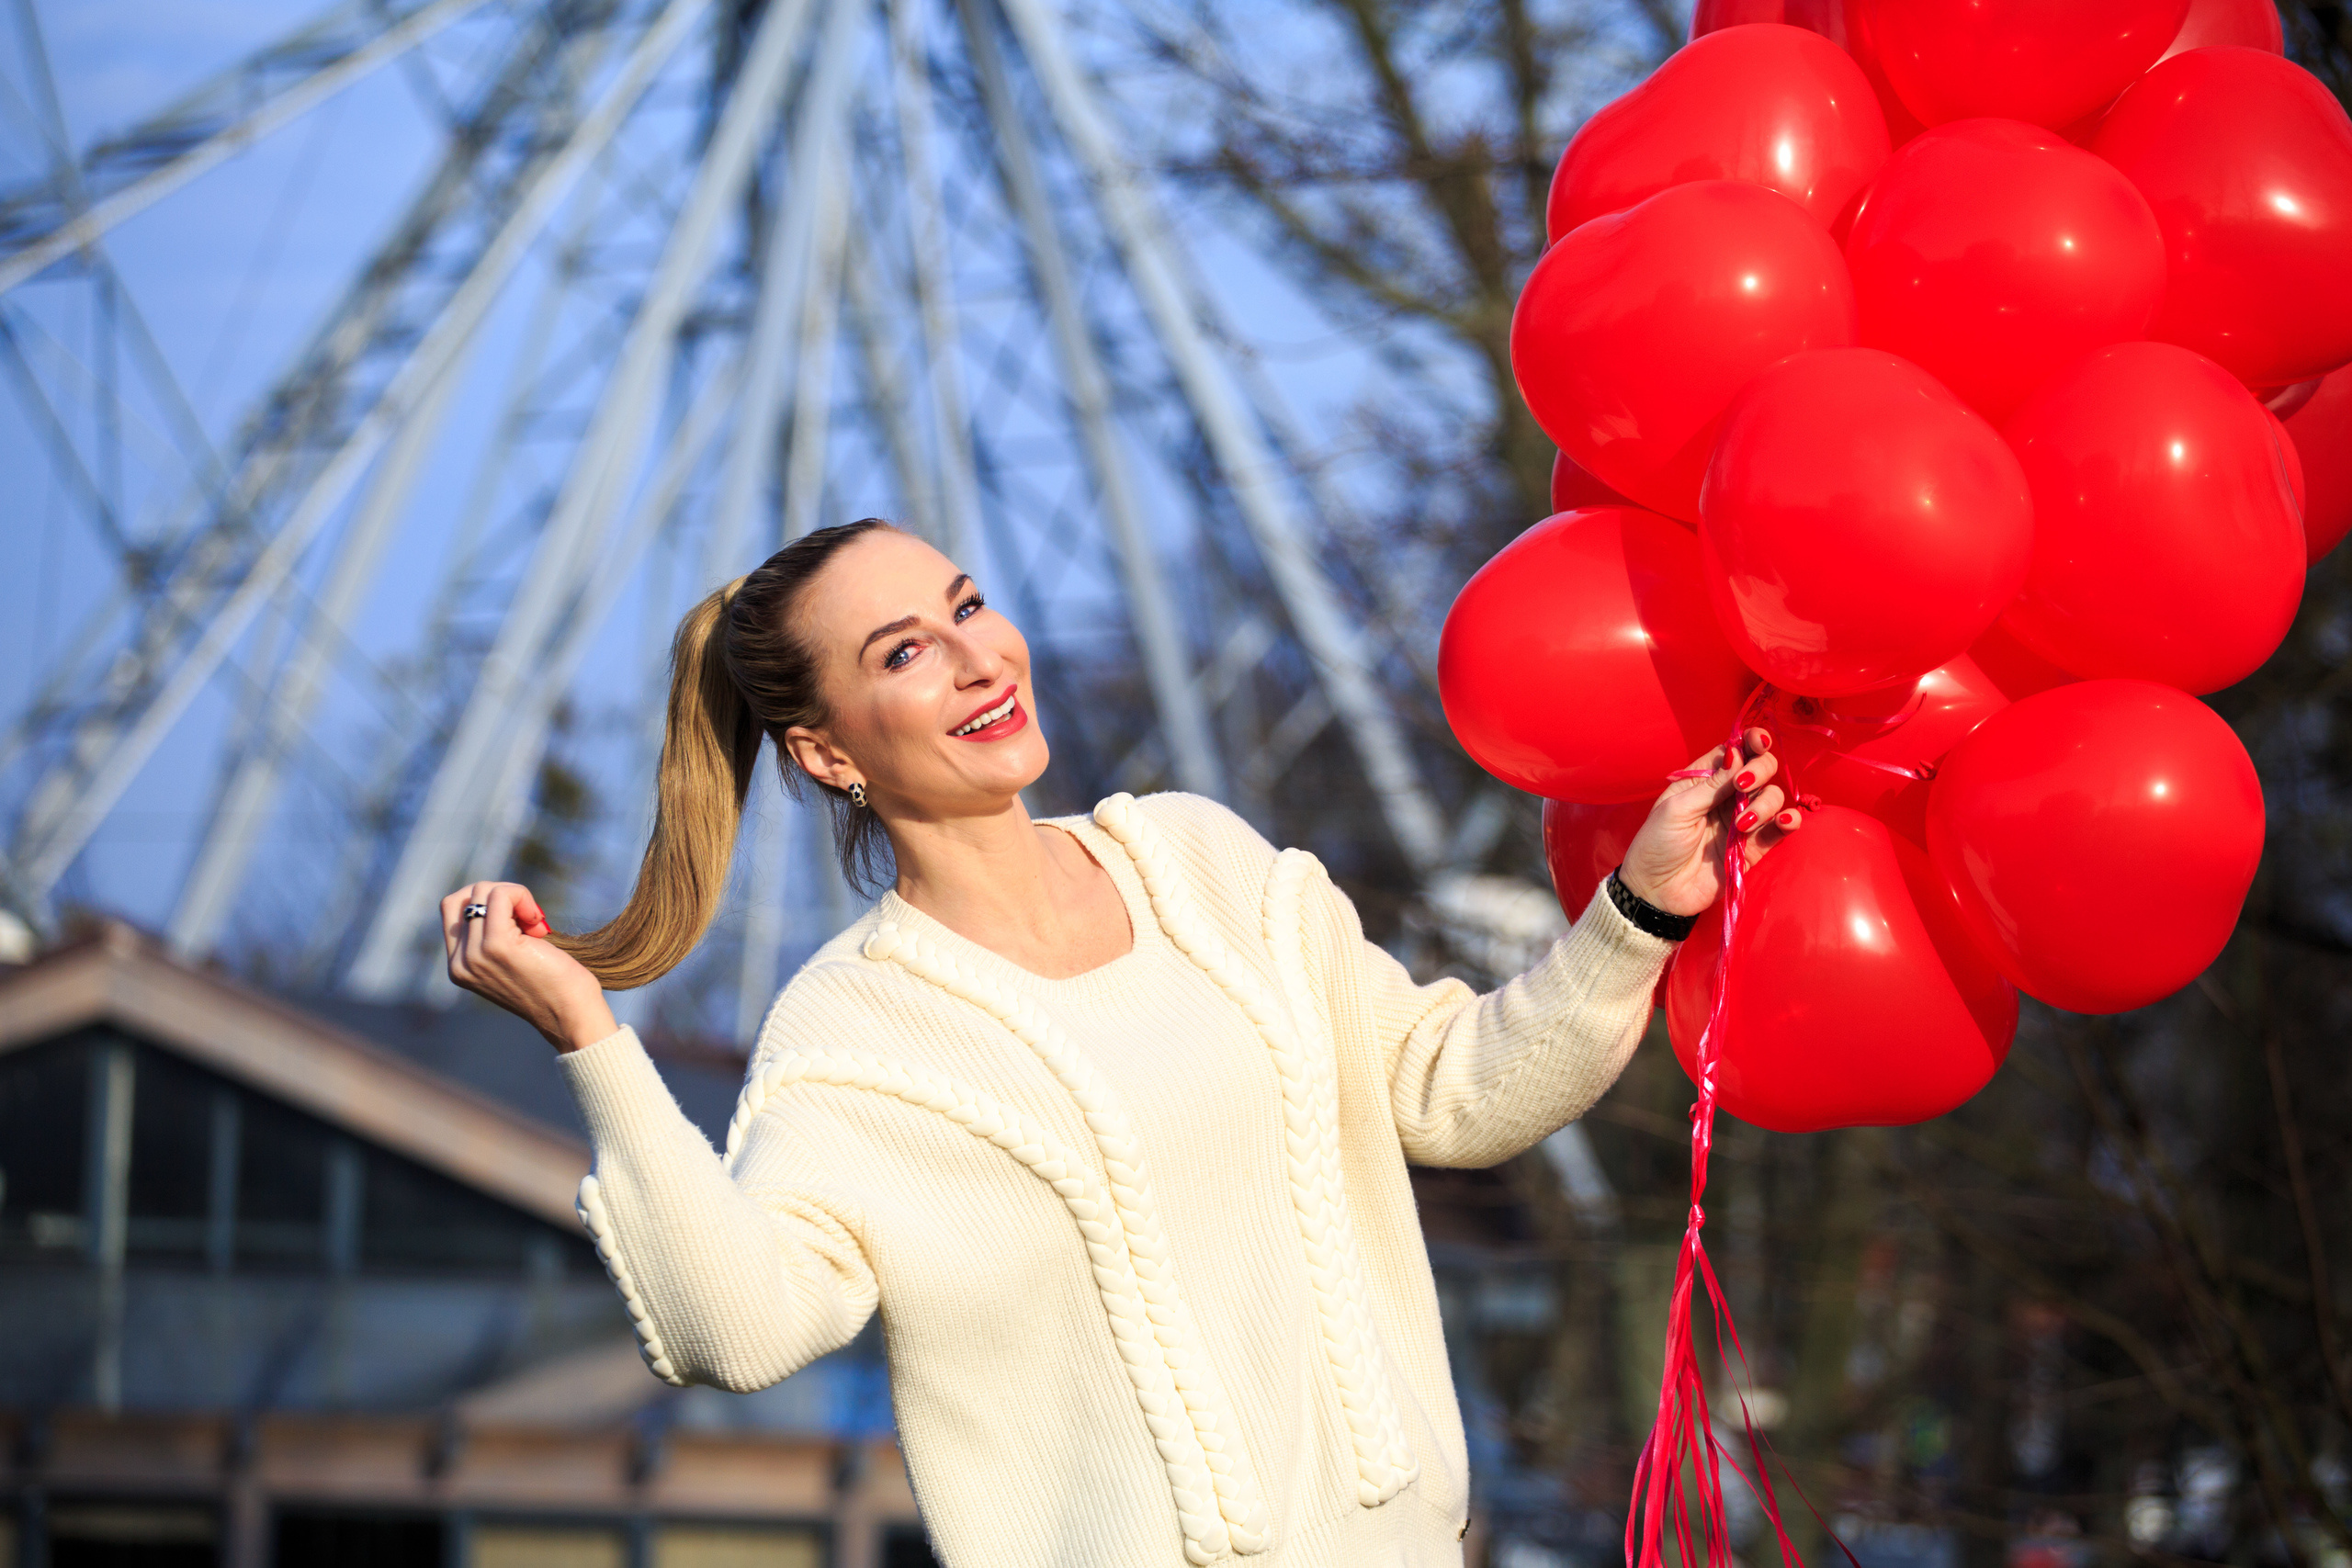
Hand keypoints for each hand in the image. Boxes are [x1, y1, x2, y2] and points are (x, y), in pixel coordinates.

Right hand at [441, 881, 617, 1052]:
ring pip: (483, 891)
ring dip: (516, 897)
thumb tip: (491, 894)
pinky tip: (538, 922)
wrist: (570, 1014)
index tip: (516, 919)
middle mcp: (459, 962)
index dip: (486, 900)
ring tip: (535, 926)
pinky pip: (501, 895)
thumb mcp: (509, 961)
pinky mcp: (497, 945)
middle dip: (501, 895)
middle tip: (529, 919)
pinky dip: (522, 896)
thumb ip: (489, 937)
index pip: (453, 908)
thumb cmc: (551, 984)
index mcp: (458, 966)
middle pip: (467, 896)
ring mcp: (475, 954)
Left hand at [1615, 727, 1802, 918]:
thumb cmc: (1657, 844)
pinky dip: (1789, 822)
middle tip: (1744, 786)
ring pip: (1773, 797)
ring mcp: (1743, 821)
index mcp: (1704, 779)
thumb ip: (1711, 784)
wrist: (1657, 891)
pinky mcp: (1754, 847)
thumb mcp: (1677, 809)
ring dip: (1766, 804)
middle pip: (1761, 769)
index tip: (1760, 743)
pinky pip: (1780, 829)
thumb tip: (1739, 753)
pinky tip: (1785, 822)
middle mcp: (1727, 796)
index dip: (1752, 741)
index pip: (1736, 750)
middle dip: (1761, 770)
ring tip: (1742, 825)